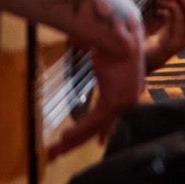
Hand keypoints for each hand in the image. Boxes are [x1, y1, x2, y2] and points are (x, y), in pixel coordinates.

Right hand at [48, 37, 146, 159]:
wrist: (122, 33)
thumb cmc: (116, 35)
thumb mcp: (106, 50)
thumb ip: (98, 54)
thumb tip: (85, 40)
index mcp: (127, 87)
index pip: (112, 113)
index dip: (104, 128)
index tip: (100, 140)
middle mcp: (127, 98)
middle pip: (101, 124)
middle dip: (81, 138)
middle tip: (65, 148)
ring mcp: (121, 101)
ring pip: (94, 126)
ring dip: (74, 138)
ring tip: (57, 149)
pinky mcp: (113, 102)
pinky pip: (92, 121)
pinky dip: (77, 130)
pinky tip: (64, 138)